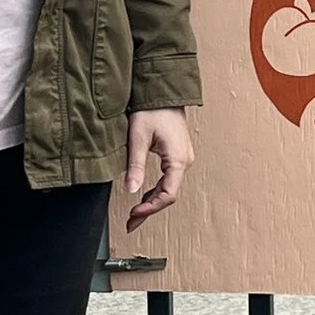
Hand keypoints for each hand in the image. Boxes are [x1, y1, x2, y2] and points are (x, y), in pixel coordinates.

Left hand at [124, 107, 193, 226]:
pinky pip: (169, 178)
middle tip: (130, 223)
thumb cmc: (152, 109)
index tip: (133, 215)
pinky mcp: (177, 153)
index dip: (150, 209)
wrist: (163, 90)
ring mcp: (182, 157)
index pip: (167, 195)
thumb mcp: (138, 138)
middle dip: (149, 210)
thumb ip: (136, 165)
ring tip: (134, 214)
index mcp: (178, 160)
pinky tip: (143, 195)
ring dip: (152, 201)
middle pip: (168, 195)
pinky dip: (156, 189)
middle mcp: (184, 161)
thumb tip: (132, 190)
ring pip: (169, 188)